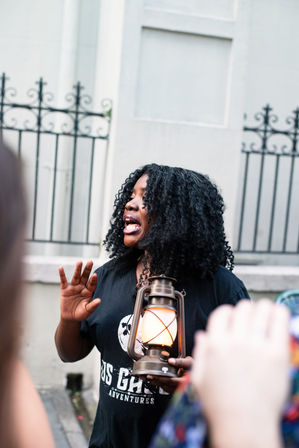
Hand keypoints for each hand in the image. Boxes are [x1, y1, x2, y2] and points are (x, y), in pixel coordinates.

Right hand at [59, 260, 99, 321]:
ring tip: (79, 262)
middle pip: (85, 277)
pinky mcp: (65, 289)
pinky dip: (62, 274)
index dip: (93, 280)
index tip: (95, 275)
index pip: (92, 284)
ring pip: (76, 277)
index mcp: (88, 292)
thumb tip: (99, 300)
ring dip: (77, 269)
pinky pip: (63, 281)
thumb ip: (92, 306)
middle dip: (87, 269)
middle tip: (90, 261)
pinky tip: (61, 268)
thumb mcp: (87, 311)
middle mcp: (82, 287)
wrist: (70, 317)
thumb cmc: (80, 314)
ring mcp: (73, 287)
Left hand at [146, 356, 192, 393]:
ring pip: (166, 388)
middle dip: (157, 381)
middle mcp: (182, 388)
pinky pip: (168, 389)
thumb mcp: (189, 362)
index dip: (163, 379)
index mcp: (185, 381)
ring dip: (158, 383)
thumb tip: (170, 361)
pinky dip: (161, 385)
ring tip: (150, 378)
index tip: (155, 375)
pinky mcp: (177, 390)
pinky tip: (156, 381)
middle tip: (149, 376)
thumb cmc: (195, 367)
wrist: (199, 374)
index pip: (172, 381)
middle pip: (167, 386)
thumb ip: (180, 362)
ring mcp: (179, 390)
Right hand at [191, 299, 289, 447]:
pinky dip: (279, 313)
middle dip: (246, 311)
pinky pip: (280, 320)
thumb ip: (200, 353)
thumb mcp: (199, 379)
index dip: (228, 314)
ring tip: (265, 316)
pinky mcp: (277, 354)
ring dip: (263, 309)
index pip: (222, 312)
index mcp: (215, 345)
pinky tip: (278, 315)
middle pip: (242, 308)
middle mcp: (235, 342)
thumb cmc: (220, 407)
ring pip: (261, 309)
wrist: (243, 427)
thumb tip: (202, 335)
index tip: (233, 321)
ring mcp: (256, 347)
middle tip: (250, 320)